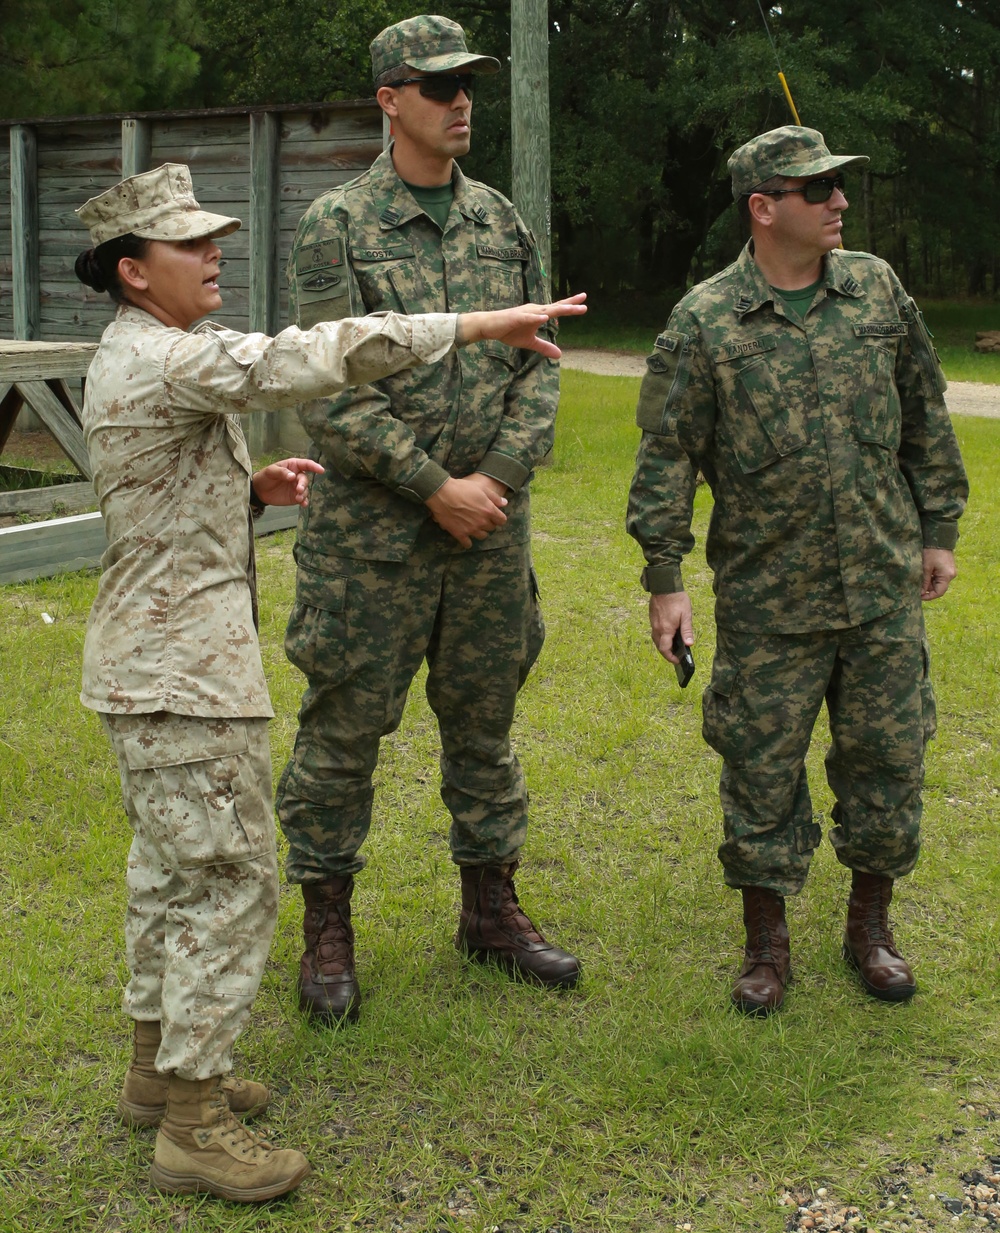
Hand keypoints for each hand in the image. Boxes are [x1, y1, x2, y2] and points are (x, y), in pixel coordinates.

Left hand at [251, 458, 324, 507]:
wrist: (259, 491)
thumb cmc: (265, 476)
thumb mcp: (271, 471)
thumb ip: (282, 472)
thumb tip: (293, 476)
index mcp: (293, 466)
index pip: (306, 464)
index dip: (314, 466)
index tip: (321, 470)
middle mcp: (297, 476)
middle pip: (305, 479)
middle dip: (303, 485)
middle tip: (299, 490)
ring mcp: (296, 487)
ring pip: (305, 490)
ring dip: (303, 494)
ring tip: (298, 498)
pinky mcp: (295, 497)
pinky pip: (303, 499)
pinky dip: (304, 501)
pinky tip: (304, 504)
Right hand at [426, 474, 507, 547]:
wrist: (442, 493)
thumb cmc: (462, 488)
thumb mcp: (481, 488)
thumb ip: (495, 497)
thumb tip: (505, 504)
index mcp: (489, 510)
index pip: (502, 520)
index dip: (499, 517)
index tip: (494, 515)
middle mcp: (482, 522)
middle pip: (491, 528)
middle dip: (488, 523)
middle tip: (481, 517)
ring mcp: (471, 529)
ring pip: (482, 536)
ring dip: (480, 532)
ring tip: (474, 526)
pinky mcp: (460, 534)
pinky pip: (468, 544)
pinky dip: (468, 541)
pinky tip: (465, 536)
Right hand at [457, 293, 587, 358]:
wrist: (489, 327)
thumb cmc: (509, 331)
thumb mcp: (530, 342)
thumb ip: (545, 347)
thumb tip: (560, 355)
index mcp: (539, 315)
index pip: (558, 309)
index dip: (571, 306)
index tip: (584, 302)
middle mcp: (535, 310)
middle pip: (555, 307)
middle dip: (570, 304)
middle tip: (584, 299)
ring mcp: (526, 313)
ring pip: (545, 310)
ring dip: (558, 309)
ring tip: (571, 308)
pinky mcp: (516, 318)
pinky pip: (528, 318)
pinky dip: (536, 318)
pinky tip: (545, 318)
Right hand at [649, 590, 693, 662]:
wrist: (664, 585)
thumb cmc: (677, 599)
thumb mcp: (686, 615)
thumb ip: (687, 630)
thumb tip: (689, 644)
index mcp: (666, 629)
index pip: (665, 649)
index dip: (671, 657)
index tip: (677, 661)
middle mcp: (657, 628)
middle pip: (659, 647)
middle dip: (667, 653)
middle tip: (676, 656)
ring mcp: (653, 623)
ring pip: (656, 640)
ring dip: (663, 645)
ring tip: (672, 647)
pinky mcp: (652, 618)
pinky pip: (655, 632)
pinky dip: (661, 637)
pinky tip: (668, 634)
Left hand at [921, 547, 956, 599]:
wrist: (939, 539)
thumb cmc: (932, 552)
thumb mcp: (926, 568)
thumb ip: (924, 581)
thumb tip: (921, 593)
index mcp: (947, 576)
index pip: (939, 592)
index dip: (929, 596)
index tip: (919, 597)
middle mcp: (951, 575)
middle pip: (938, 587)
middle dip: (927, 588)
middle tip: (916, 585)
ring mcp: (950, 571)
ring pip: (938, 582)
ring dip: (928, 582)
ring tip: (919, 576)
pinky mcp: (947, 568)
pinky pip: (939, 577)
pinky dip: (931, 577)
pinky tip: (924, 573)